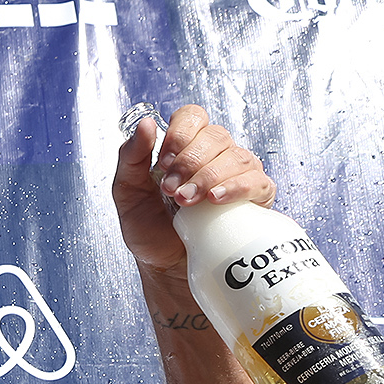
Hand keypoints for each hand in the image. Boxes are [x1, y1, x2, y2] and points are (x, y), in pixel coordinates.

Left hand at [114, 105, 276, 280]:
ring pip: (235, 157)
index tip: (164, 162)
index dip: (180, 134)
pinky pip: (256, 181)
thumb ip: (130, 157)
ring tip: (185, 201)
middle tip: (170, 190)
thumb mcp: (127, 192)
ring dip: (207, 177)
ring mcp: (238, 174)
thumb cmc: (149, 228)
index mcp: (186, 147)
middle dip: (189, 162)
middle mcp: (215, 155)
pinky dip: (235, 188)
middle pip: (215, 136)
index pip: (193, 117)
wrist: (165, 266)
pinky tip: (215, 200)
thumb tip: (146, 124)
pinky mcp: (255, 196)